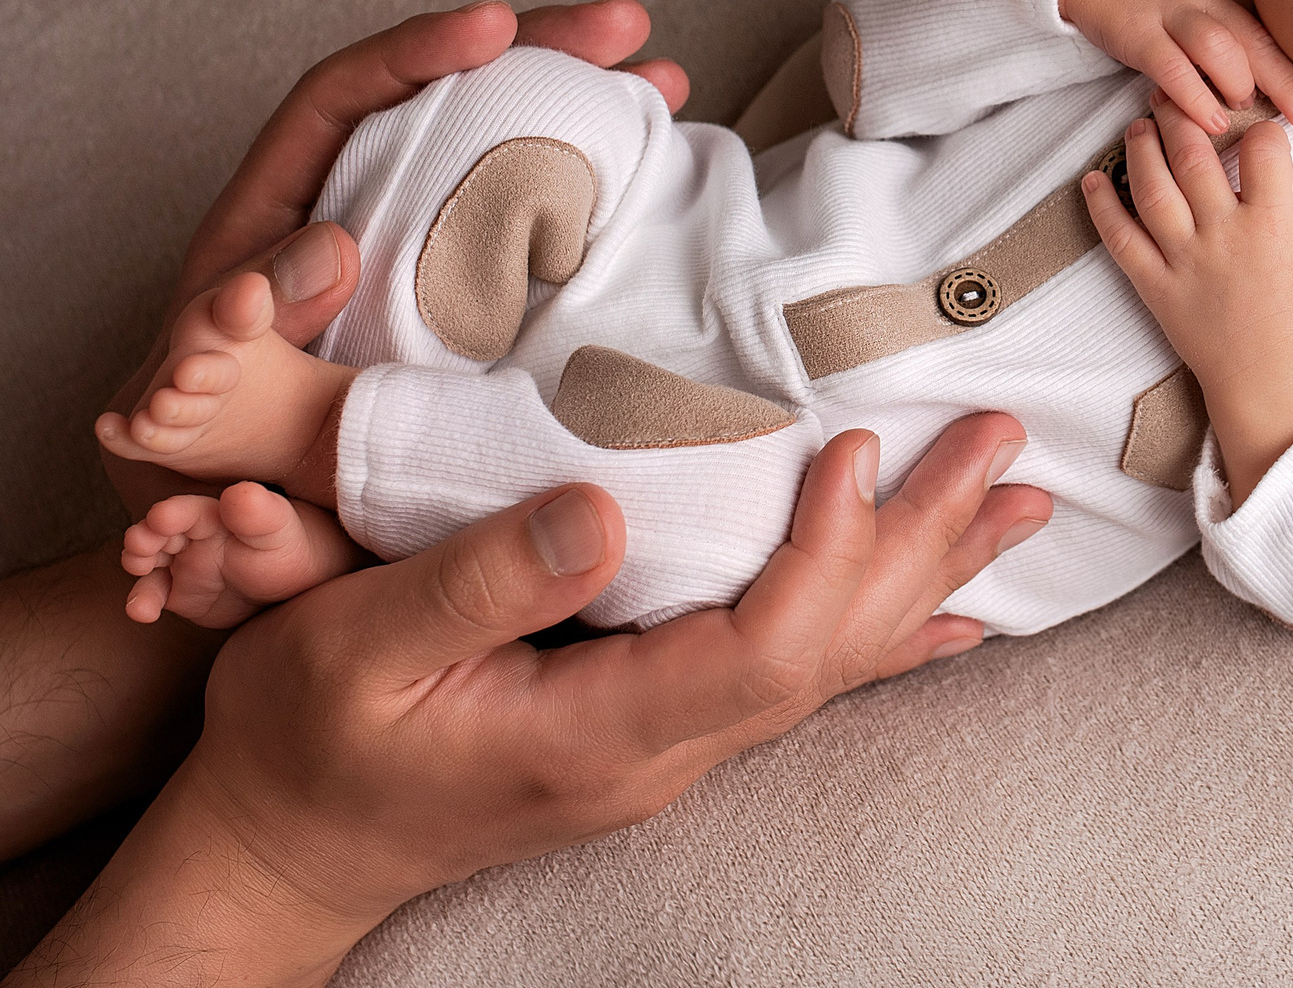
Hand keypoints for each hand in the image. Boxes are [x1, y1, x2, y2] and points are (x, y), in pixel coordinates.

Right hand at [12, 415, 1051, 986]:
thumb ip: (485, 580)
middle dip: (922, 542)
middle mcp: (658, 752)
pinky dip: (879, 630)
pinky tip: (946, 615)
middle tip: (1003, 446)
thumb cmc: (303, 739)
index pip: (762, 651)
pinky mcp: (655, 726)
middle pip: (829, 650)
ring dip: (922, 574)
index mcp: (595, 733)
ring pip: (829, 661)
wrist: (283, 844)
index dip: (826, 553)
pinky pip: (795, 676)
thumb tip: (605, 513)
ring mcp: (664, 749)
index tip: (859, 450)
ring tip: (1009, 503)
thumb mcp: (356, 644)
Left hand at [100, 0, 689, 515]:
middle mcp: (346, 210)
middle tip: (627, 30)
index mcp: (271, 215)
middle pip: (441, 94)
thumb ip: (234, 334)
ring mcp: (413, 249)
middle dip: (538, 48)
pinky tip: (658, 176)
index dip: (415, 52)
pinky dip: (594, 194)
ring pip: (496, 149)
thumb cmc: (190, 473)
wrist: (217, 536)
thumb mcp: (192, 405)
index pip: (341, 96)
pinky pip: (528, 222)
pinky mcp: (462, 297)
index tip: (495, 28)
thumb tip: (329, 248)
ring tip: (665, 81)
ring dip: (584, 107)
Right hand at [1059, 0, 1292, 132]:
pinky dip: (1195, 96)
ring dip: (1242, 82)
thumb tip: (1257, 58)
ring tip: (1250, 110)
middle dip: (1287, 80)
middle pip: (1256, 38)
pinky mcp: (1136, 32)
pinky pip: (1172, 67)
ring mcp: (1170, 13)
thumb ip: (1226, 9)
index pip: (1268, 24)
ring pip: (1222, 47)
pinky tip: (1210, 121)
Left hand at [1082, 101, 1292, 495]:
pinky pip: (1121, 241)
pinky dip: (1101, 208)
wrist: (1269, 376)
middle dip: (1182, 116)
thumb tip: (1286, 166)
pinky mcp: (1155, 285)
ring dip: (1141, 149)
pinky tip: (1092, 180)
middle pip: (1194, 157)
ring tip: (1139, 126)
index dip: (1261, 130)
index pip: (1262, 148)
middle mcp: (1225, 235)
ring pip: (1153, 189)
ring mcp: (1185, 260)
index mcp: (1274, 223)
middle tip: (1172, 97)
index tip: (1257, 134)